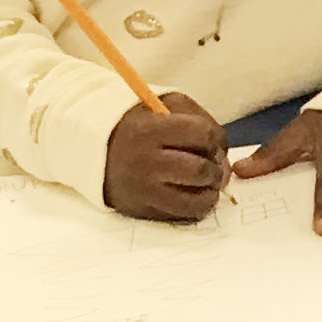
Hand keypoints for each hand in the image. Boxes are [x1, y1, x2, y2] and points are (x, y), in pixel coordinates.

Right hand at [104, 92, 227, 221]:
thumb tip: (223, 153)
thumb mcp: (164, 106)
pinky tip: (194, 195)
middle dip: (216, 169)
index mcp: (150, 129)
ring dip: (210, 192)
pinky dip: (196, 207)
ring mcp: (143, 189)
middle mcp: (145, 161)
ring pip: (195, 199)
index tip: (212, 142)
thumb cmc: (140, 126)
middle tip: (213, 167)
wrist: (98, 151)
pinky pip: (182, 215)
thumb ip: (198, 118)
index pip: (202, 134)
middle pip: (200, 170)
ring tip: (207, 184)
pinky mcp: (142, 210)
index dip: (216, 139)